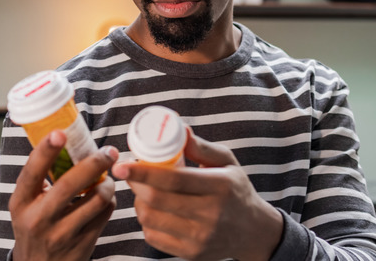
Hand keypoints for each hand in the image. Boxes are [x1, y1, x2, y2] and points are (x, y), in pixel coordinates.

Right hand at [9, 130, 117, 260]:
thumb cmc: (34, 227)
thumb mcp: (26, 205)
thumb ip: (40, 179)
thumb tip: (62, 139)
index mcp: (21, 203)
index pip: (31, 173)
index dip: (45, 151)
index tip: (60, 133)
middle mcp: (38, 219)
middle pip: (69, 184)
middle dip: (94, 163)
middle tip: (109, 151)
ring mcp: (61, 234)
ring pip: (96, 199)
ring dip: (107, 184)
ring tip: (107, 179)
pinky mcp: (82, 244)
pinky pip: (105, 213)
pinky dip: (109, 201)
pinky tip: (104, 199)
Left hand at [111, 128, 282, 260]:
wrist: (253, 231)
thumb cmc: (236, 190)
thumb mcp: (227, 162)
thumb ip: (202, 147)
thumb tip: (179, 128)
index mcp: (220, 186)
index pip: (174, 179)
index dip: (143, 172)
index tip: (122, 165)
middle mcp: (211, 214)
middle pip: (157, 200)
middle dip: (135, 184)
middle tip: (129, 173)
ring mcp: (200, 237)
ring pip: (151, 218)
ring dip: (139, 202)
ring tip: (145, 191)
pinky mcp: (192, 253)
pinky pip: (153, 237)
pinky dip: (146, 221)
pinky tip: (154, 210)